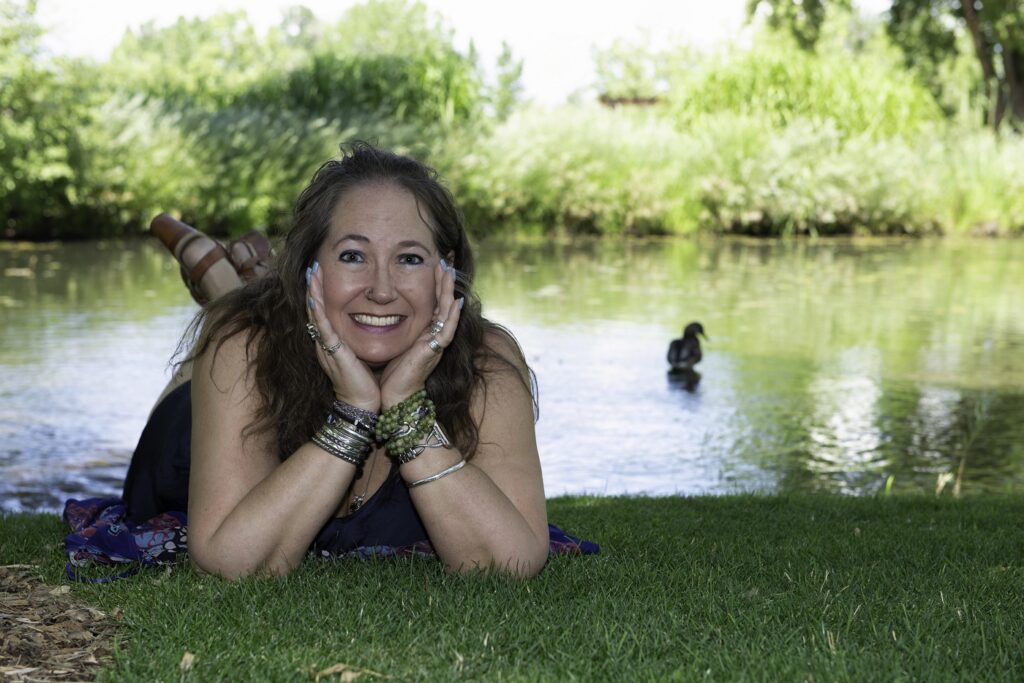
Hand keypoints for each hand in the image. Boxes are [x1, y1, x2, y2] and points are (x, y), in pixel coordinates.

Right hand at [307, 261, 381, 411]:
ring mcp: (326, 347)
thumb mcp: (361, 354)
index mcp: (333, 342)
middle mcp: (325, 342)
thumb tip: (373, 324)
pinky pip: (322, 328)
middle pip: (316, 309)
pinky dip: (317, 312)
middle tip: (313, 266)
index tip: (321, 274)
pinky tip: (314, 298)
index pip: (324, 312)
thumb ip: (359, 340)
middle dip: (314, 287)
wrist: (362, 405)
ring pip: (315, 314)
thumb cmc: (365, 382)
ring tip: (311, 273)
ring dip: (313, 292)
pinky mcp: (332, 352)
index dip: (321, 293)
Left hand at [378, 259, 462, 407]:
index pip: (432, 303)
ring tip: (448, 273)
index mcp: (424, 332)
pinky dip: (452, 316)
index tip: (433, 265)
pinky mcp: (434, 351)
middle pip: (443, 303)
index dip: (434, 284)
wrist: (394, 395)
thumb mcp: (394, 343)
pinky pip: (447, 330)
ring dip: (448, 292)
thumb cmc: (391, 373)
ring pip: (448, 312)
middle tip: (444, 261)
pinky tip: (455, 302)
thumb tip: (379, 310)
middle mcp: (433, 335)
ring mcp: (436, 343)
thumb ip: (394, 328)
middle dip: (443, 282)